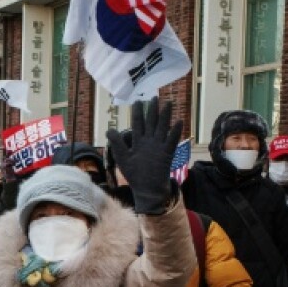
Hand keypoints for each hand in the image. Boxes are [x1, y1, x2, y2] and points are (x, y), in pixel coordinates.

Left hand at [105, 97, 182, 214]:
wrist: (147, 190)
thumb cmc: (135, 175)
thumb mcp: (123, 158)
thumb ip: (117, 144)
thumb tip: (109, 129)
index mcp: (138, 142)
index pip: (137, 124)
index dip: (137, 113)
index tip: (137, 101)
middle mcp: (149, 142)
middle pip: (151, 123)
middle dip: (152, 110)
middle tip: (154, 97)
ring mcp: (159, 147)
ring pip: (162, 128)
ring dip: (165, 116)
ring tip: (168, 103)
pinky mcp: (167, 154)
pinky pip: (171, 141)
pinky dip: (175, 132)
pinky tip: (179, 122)